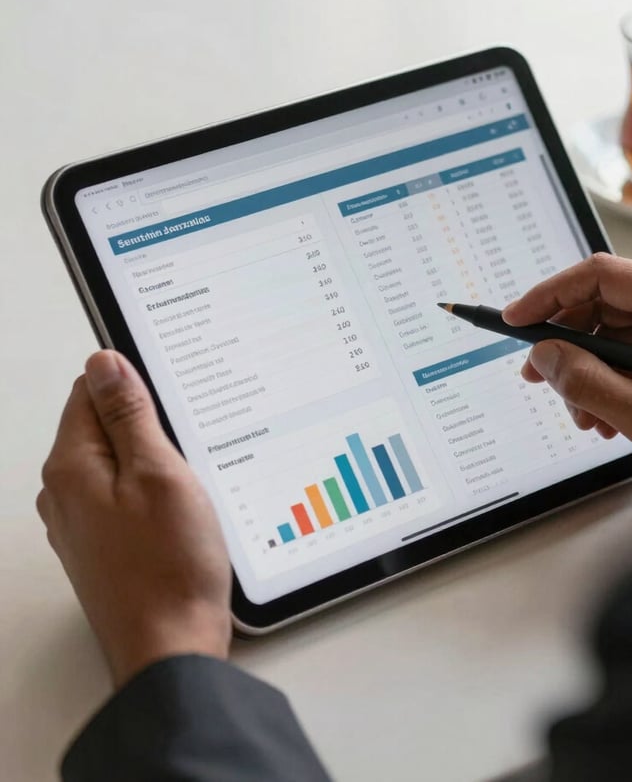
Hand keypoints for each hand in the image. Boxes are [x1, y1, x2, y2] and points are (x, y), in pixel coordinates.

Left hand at [38, 350, 231, 687]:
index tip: (169, 404)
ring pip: (118, 462)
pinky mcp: (102, 544)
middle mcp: (64, 493)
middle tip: (185, 452)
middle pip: (103, 426)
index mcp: (71, 466)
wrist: (171, 647)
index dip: (134, 386)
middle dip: (147, 427)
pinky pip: (124, 496)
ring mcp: (80, 522)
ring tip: (186, 487)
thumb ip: (128, 415)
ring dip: (153, 462)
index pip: (89, 390)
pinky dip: (152, 493)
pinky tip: (179, 514)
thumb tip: (104, 364)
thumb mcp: (159, 472)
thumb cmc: (169, 566)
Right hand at [503, 253, 631, 498]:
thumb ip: (589, 384)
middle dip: (565, 344)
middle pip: (600, 303)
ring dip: (585, 369)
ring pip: (609, 329)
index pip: (600, 275)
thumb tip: (546, 356)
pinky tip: (605, 412)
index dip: (550, 294)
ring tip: (585, 413)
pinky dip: (607, 377)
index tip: (517, 319)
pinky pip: (628, 347)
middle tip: (540, 375)